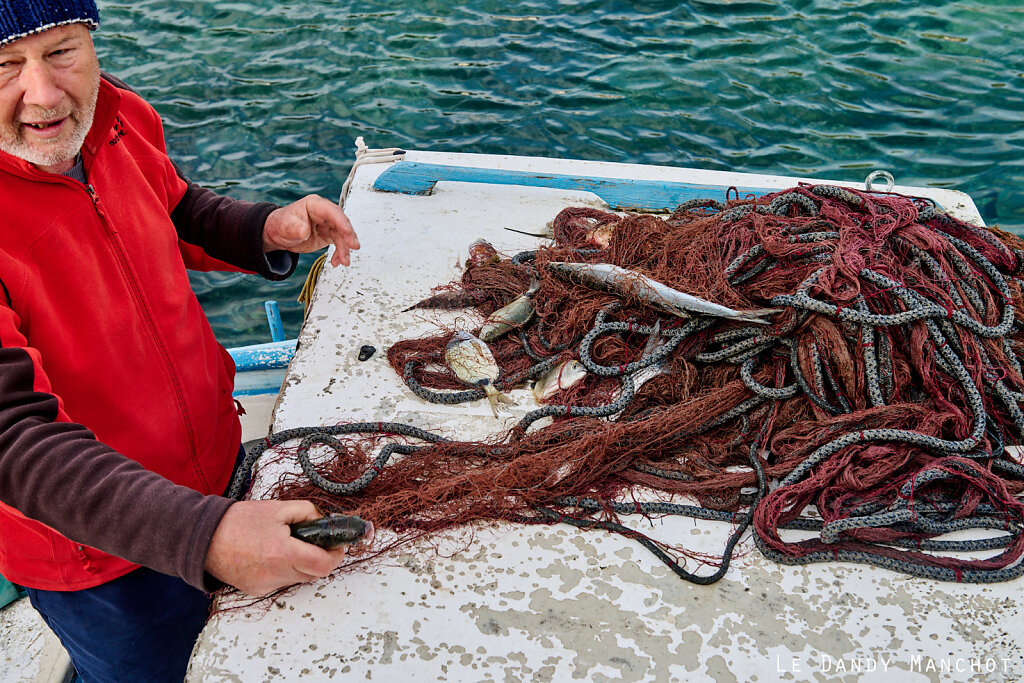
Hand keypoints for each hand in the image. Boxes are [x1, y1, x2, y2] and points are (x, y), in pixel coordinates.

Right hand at [204, 500, 348, 595]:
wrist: (204, 537)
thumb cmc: (239, 521)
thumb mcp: (279, 508)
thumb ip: (309, 513)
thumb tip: (325, 524)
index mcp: (283, 553)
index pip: (324, 565)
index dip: (335, 555)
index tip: (336, 545)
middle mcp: (275, 574)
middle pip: (314, 574)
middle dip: (319, 558)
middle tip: (314, 540)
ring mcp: (265, 585)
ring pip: (299, 578)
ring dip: (301, 564)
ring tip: (287, 544)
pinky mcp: (256, 590)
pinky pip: (282, 581)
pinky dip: (284, 569)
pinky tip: (272, 554)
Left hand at [263, 194, 359, 266]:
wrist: (279, 235)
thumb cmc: (282, 224)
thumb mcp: (285, 225)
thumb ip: (296, 227)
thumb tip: (304, 231)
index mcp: (314, 205)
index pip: (331, 211)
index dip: (341, 221)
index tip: (348, 232)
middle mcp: (324, 213)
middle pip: (341, 223)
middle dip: (348, 235)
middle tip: (353, 246)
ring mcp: (328, 224)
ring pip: (342, 236)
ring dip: (344, 249)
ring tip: (344, 261)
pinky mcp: (329, 235)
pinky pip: (339, 244)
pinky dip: (339, 253)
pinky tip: (336, 262)